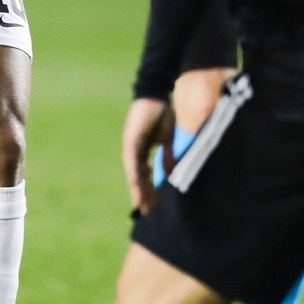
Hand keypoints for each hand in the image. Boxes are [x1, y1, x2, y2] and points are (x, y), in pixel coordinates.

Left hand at [121, 96, 171, 214]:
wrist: (158, 93)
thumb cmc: (164, 113)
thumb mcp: (169, 139)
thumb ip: (169, 155)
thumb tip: (172, 173)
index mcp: (143, 149)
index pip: (144, 173)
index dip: (148, 188)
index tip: (153, 203)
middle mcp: (134, 149)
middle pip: (137, 175)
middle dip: (142, 193)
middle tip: (146, 209)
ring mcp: (131, 144)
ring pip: (133, 171)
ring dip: (137, 187)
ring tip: (141, 203)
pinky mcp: (131, 138)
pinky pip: (132, 159)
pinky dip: (135, 172)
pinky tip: (137, 184)